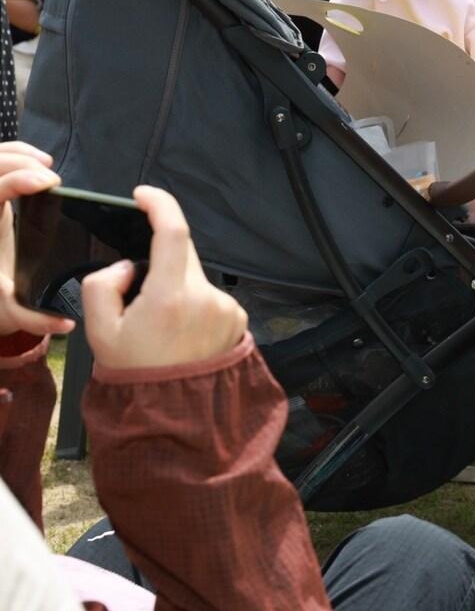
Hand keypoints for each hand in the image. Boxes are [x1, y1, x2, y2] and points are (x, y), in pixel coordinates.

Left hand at [0, 142, 73, 338]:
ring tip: (45, 165)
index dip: (19, 180)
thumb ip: (36, 319)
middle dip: (22, 163)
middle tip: (51, 178)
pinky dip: (15, 154)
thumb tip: (66, 321)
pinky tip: (36, 160)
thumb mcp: (12, 312)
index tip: (49, 183)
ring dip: (18, 154)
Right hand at [83, 186, 246, 369]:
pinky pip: (212, 299)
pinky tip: (183, 335)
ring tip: (163, 329)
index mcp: (172, 296)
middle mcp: (208, 298)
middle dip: (160, 263)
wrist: (175, 415)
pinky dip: (195, 306)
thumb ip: (103, 285)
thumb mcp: (98, 330)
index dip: (160, 204)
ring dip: (178, 289)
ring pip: (196, 280)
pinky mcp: (239, 320)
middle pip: (184, 256)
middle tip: (140, 298)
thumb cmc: (135, 373)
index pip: (174, 232)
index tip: (144, 195)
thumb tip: (129, 267)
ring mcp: (228, 309)